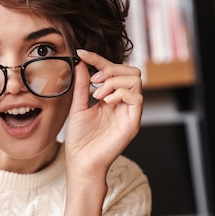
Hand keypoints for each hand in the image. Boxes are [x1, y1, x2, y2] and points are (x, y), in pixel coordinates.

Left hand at [61, 49, 142, 215]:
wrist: (81, 161)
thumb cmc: (80, 139)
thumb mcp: (78, 106)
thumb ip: (81, 85)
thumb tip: (81, 64)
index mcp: (112, 99)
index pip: (113, 71)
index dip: (98, 59)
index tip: (82, 54)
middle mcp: (124, 104)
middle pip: (131, 71)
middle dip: (111, 69)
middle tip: (94, 81)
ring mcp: (130, 112)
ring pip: (136, 80)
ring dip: (114, 81)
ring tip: (98, 94)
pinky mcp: (133, 122)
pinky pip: (136, 97)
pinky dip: (120, 92)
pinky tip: (106, 101)